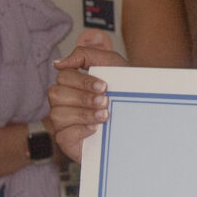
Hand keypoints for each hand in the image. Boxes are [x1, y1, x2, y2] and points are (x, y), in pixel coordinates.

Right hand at [48, 29, 124, 159]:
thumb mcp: (110, 64)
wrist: (140, 119)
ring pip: (57, 115)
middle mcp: (63, 102)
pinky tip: (95, 129)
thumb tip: (58, 63)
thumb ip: (85, 55)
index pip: (63, 77)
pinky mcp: (67, 141)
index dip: (83, 82)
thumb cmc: (124, 90)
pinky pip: (62, 136)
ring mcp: (63, 122)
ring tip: (104, 116)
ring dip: (84, 114)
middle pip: (56, 94)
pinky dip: (79, 131)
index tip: (104, 87)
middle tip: (105, 102)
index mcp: (71, 84)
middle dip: (83, 98)